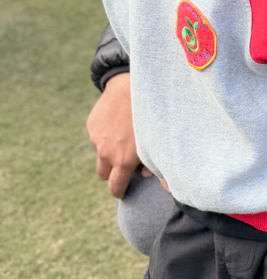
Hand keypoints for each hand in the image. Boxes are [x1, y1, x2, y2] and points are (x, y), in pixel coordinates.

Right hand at [85, 73, 148, 197]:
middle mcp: (106, 151)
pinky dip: (106, 134)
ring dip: (109, 152)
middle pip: (103, 174)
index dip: (119, 191)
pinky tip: (119, 122)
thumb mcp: (157, 143)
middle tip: (123, 166)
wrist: (132, 87)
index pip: (115, 186)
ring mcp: (97, 137)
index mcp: (122, 160)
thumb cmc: (152, 116)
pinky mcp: (92, 124)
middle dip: (111, 173)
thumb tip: (161, 183)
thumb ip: (158, 167)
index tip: (122, 191)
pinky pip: (98, 135)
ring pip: (100, 153)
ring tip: (124, 139)